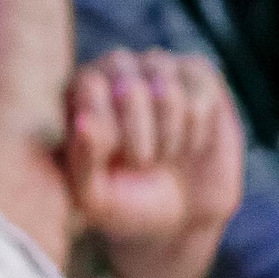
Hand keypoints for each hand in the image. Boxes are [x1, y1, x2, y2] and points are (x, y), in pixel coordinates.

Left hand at [64, 50, 243, 277]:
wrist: (183, 212)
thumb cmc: (128, 199)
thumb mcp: (96, 195)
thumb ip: (81, 160)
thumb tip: (83, 122)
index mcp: (79, 89)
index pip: (90, 85)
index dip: (107, 130)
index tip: (112, 159)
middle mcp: (115, 67)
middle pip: (128, 87)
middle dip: (140, 140)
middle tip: (141, 162)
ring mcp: (158, 65)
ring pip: (167, 92)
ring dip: (169, 139)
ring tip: (165, 153)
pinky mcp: (197, 73)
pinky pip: (200, 97)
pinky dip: (196, 133)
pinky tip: (189, 142)